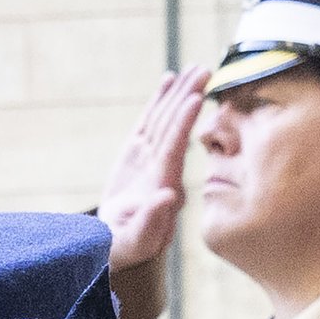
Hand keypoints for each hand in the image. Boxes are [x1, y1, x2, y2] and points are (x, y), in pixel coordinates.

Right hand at [101, 68, 205, 278]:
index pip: (175, 148)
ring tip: (192, 68)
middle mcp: (162, 168)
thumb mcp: (136, 242)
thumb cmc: (125, 250)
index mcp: (162, 185)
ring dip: (178, 93)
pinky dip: (158, 101)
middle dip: (188, 98)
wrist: (115, 247)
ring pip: (165, 120)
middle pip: (175, 126)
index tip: (197, 99)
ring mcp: (151, 159)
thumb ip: (152, 223)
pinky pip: (150, 123)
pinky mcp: (137, 155)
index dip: (184, 123)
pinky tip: (168, 80)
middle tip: (204, 70)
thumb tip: (169, 197)